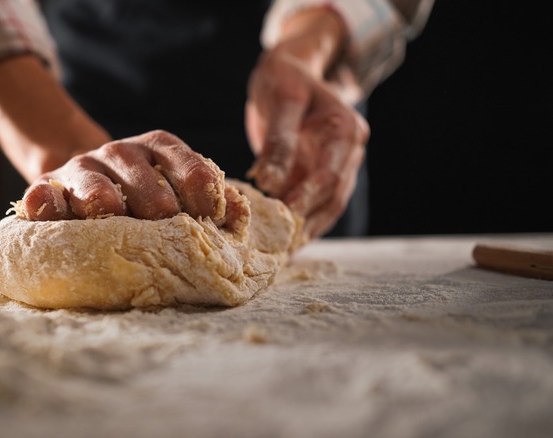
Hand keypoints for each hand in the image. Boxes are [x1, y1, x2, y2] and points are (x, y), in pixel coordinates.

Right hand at [19, 130, 243, 226]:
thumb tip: (236, 214)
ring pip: (96, 187)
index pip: (190, 169)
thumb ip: (205, 199)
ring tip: (113, 221)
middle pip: (145, 182)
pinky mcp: (47, 186)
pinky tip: (46, 205)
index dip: (203, 194)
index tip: (211, 221)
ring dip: (107, 205)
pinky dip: (45, 202)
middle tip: (164, 237)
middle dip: (157, 211)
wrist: (83, 186)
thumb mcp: (174, 188)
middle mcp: (121, 151)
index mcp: (160, 148)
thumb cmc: (140, 199)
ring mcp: (82, 167)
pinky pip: (44, 194)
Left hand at [245, 7, 368, 238]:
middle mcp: (349, 152)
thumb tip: (269, 181)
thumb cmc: (285, 79)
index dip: (308, 198)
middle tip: (278, 248)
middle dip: (307, 224)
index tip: (284, 217)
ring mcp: (339, 166)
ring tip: (279, 254)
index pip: (330, 174)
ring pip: (327, 207)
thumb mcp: (282, 100)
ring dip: (305, 230)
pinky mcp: (322, 176)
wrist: (292, 71)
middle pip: (333, 197)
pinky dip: (300, 223)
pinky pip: (315, 205)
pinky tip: (281, 242)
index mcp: (346, 130)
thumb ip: (278, 141)